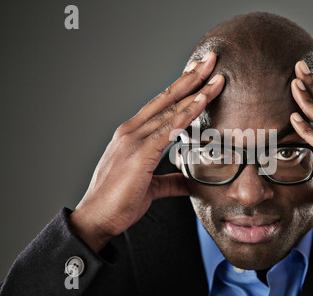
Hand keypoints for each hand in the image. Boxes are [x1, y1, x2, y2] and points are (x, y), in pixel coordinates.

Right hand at [70, 52, 224, 251]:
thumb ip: (172, 180)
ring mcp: (134, 139)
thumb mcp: (152, 186)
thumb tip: (190, 180)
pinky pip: (168, 129)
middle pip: (168, 98)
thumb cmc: (119, 201)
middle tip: (211, 59)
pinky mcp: (140, 153)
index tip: (199, 72)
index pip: (161, 105)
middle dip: (191, 77)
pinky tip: (202, 100)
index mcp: (133, 135)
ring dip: (196, 90)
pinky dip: (187, 113)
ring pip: (171, 109)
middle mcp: (132, 130)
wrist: (97, 218)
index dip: (182, 87)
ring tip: (215, 74)